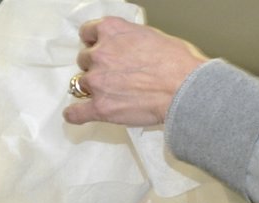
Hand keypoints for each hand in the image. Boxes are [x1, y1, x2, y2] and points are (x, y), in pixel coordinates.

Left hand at [65, 17, 208, 127]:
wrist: (184, 89)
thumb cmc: (176, 62)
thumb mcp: (151, 36)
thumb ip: (130, 41)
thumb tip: (130, 50)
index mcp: (111, 30)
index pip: (88, 33)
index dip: (94, 43)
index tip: (100, 49)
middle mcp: (100, 53)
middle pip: (84, 60)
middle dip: (96, 67)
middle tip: (113, 75)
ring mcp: (97, 81)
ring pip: (81, 84)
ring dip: (92, 88)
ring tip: (108, 95)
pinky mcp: (100, 107)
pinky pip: (76, 113)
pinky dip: (75, 114)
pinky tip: (75, 114)